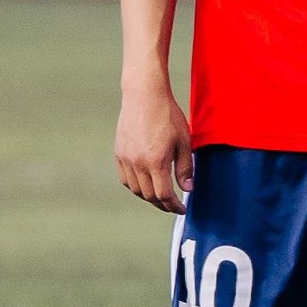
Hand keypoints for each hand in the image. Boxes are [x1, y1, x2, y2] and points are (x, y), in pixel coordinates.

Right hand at [115, 83, 192, 212]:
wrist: (144, 96)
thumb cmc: (168, 116)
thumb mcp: (184, 141)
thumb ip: (185, 168)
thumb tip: (187, 189)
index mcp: (156, 161)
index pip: (163, 195)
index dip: (174, 206)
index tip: (182, 210)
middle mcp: (138, 163)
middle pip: (149, 195)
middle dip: (162, 204)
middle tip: (173, 205)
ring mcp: (125, 159)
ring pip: (136, 190)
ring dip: (149, 197)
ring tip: (161, 196)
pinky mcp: (119, 153)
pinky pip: (126, 179)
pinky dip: (136, 186)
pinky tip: (146, 184)